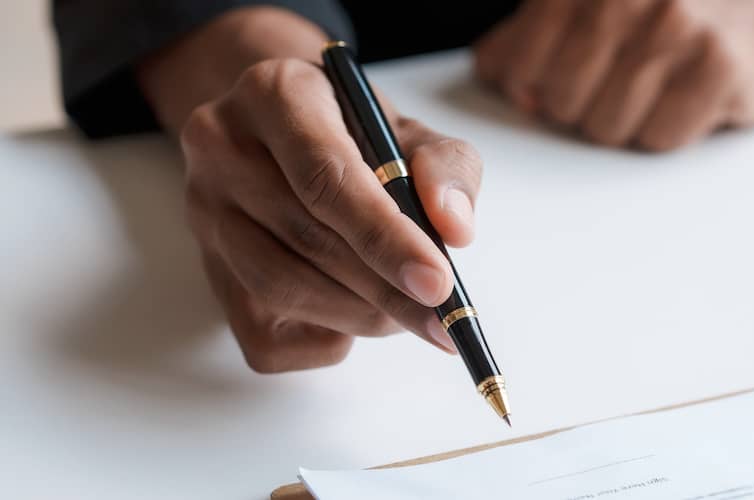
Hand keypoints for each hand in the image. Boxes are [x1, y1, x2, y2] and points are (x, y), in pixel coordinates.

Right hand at [137, 8, 482, 371]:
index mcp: (275, 94)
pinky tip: (355, 318)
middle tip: (441, 315)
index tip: (438, 282)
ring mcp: (204, 212)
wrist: (287, 135)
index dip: (386, 238)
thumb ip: (446, 169)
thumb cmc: (356, 134)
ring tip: (406, 312)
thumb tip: (455, 229)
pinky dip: (323, 339)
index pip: (327, 178)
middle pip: (307, 238)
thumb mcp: (411, 132)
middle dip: (385, 289)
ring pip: (281, 288)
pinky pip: (260, 335)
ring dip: (359, 315)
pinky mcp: (207, 269)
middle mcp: (222, 146)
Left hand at [474, 0, 753, 150]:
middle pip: (559, 102)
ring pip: (605, 126)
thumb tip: (502, 77)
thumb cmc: (692, 4)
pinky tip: (689, 95)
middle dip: (582, 106)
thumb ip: (542, 27)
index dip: (529, 87)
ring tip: (659, 85)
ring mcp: (675, 29)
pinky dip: (669, 128)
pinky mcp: (718, 68)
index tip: (547, 86)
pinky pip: (658, 137)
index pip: (517, 62)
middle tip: (619, 83)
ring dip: (628, 120)